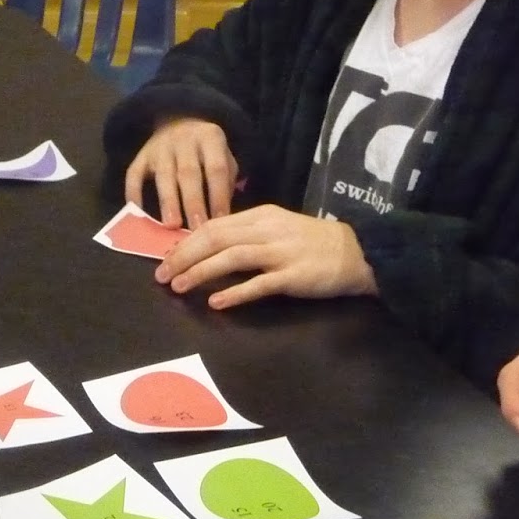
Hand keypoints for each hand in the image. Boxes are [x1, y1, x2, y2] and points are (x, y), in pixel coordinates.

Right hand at [124, 118, 237, 229]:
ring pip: (164, 175)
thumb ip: (225, 183)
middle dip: (193, 202)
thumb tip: (220, 218)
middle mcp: (184, 139)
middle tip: (196, 228)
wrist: (178, 122)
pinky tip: (137, 213)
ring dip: (168, 202)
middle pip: (188, 172)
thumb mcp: (225, 158)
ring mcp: (160, 147)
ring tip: (171, 226)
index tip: (220, 220)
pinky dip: (134, 193)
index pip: (216, 168)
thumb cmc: (206, 152)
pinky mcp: (141, 156)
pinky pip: (134, 175)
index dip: (218, 195)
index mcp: (210, 138)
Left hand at [153, 205, 376, 308]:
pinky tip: (216, 302)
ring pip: (232, 257)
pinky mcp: (293, 276)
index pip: (215, 225)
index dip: (187, 242)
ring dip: (200, 272)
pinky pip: (259, 284)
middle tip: (161, 275)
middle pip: (216, 238)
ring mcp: (281, 252)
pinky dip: (235, 292)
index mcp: (261, 216)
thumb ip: (248, 234)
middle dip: (184, 256)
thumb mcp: (278, 229)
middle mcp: (268, 230)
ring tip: (178, 286)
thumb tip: (211, 245)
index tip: (166, 257)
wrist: (357, 253)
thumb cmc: (314, 244)